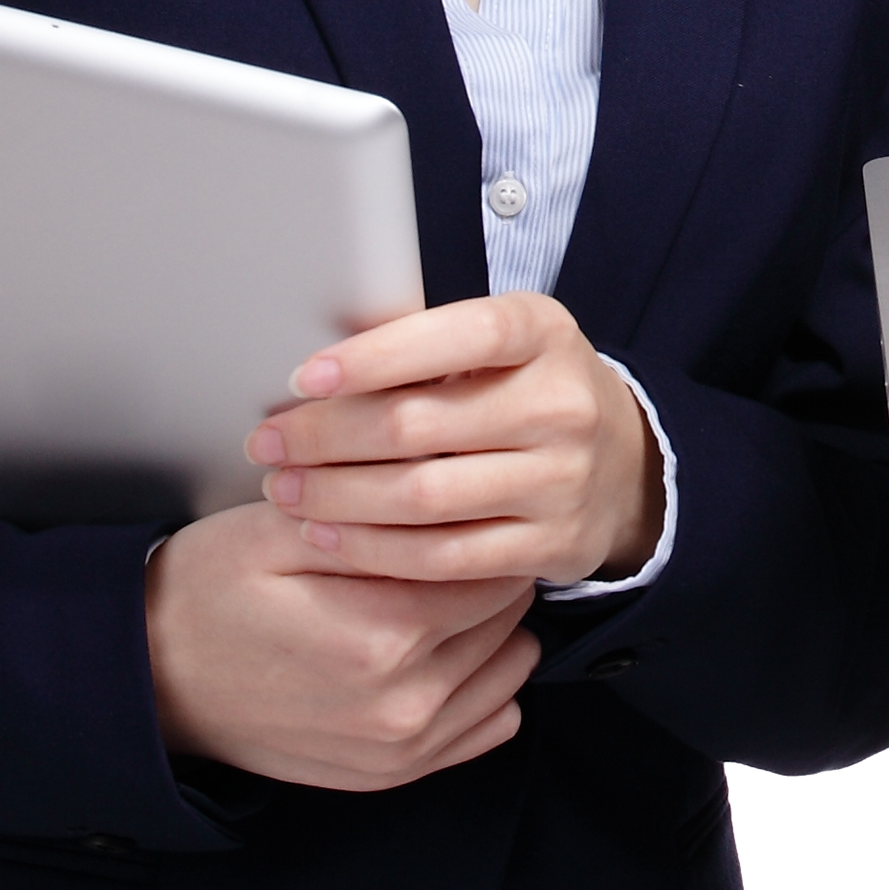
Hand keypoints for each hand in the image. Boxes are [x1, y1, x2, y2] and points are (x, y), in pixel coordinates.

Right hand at [144, 502, 538, 792]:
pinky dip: (480, 683)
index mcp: (381, 637)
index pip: (496, 568)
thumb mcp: (276, 526)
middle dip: (485, 573)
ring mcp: (400, 750)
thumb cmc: (206, 599)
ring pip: (508, 669)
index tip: (455, 510)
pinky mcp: (393, 772)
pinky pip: (489, 724)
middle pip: (508, 617)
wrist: (149, 680)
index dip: (478, 526)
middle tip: (441, 547)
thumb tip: (446, 490)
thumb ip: (372, 511)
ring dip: (488, 629)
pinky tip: (437, 649)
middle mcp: (403, 705)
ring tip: (435, 596)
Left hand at [250, 291, 663, 585]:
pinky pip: (444, 557)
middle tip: (266, 443)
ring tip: (283, 489)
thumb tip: (319, 351)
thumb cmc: (528, 389)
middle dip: (326, 436)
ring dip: (337, 496)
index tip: (303, 378)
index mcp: (544, 332)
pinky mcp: (551, 545)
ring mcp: (562, 479)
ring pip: (424, 497)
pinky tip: (327, 536)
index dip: (375, 357)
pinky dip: (374, 550)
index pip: (458, 336)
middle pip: (420, 425)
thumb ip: (428, 344)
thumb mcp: (502, 345)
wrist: (622, 464)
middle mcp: (561, 404)